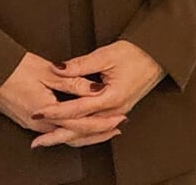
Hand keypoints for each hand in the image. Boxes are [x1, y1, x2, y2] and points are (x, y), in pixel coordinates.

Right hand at [0, 52, 120, 147]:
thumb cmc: (15, 67)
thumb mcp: (47, 71)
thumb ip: (74, 82)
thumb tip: (95, 89)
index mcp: (46, 112)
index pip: (81, 123)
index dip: (102, 122)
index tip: (120, 119)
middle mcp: (39, 125)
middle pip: (74, 135)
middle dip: (98, 133)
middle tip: (118, 128)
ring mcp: (31, 125)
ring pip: (64, 135)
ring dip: (85, 133)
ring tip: (104, 128)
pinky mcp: (26, 121)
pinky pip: (54, 131)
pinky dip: (70, 129)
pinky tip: (78, 124)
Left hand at [34, 40, 165, 149]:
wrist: (159, 56)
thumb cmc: (136, 53)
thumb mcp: (106, 54)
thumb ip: (80, 64)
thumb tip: (58, 68)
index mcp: (111, 97)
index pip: (77, 109)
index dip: (56, 112)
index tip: (38, 113)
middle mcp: (114, 110)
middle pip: (81, 129)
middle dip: (57, 135)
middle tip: (37, 141)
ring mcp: (118, 113)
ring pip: (89, 132)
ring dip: (68, 137)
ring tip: (49, 140)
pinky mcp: (119, 111)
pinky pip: (97, 129)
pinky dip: (83, 134)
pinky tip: (72, 136)